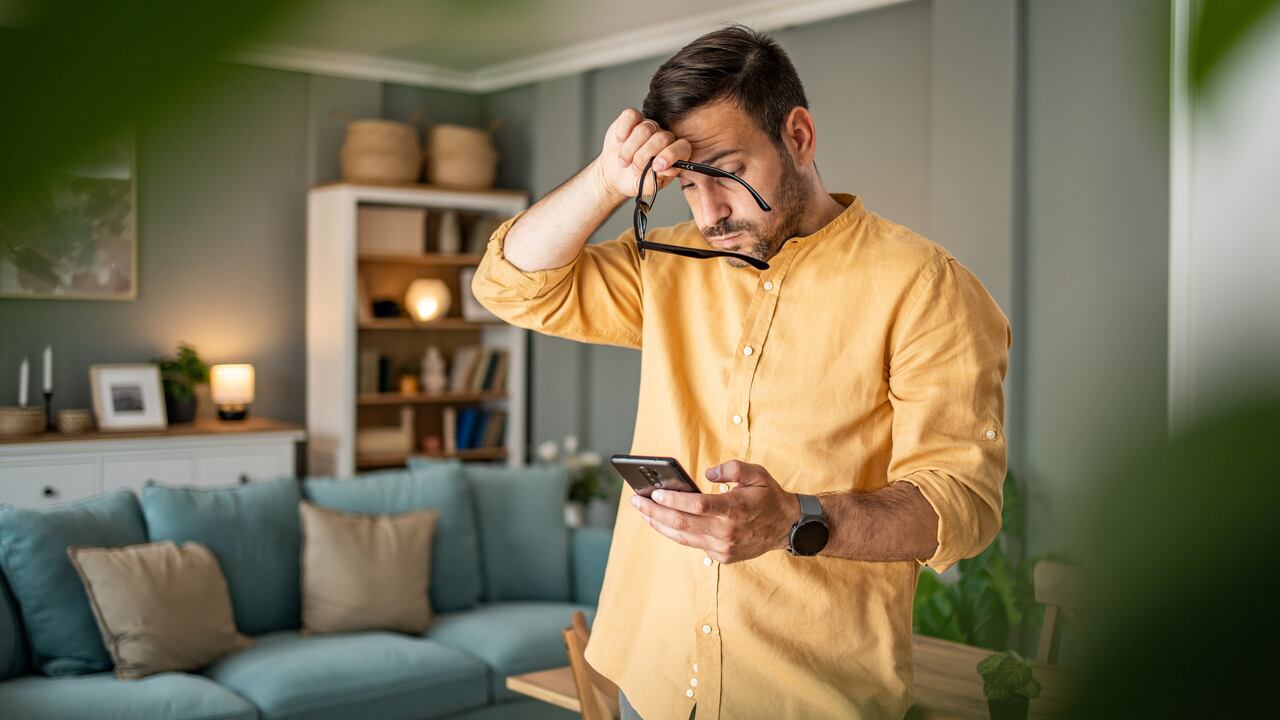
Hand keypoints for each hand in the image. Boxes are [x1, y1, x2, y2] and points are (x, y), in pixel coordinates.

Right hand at [592, 108, 691, 202]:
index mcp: (674, 154)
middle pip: (661, 138)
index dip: (670, 155)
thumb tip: (665, 169)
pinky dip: (623, 130)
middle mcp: (664, 137)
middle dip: (644, 155)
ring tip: (624, 160)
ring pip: (644, 129)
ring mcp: (649, 126)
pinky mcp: (633, 118)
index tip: (656, 167)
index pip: (682, 147)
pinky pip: (631, 116)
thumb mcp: (646, 187)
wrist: (615, 173)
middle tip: (635, 167)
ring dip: (630, 148)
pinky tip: (620, 141)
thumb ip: (657, 180)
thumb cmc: (635, 179)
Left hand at [629, 460, 802, 563]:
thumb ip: (733, 468)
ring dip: (659, 524)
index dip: (672, 500)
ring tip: (642, 511)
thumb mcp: (757, 474)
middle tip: (635, 501)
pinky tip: (662, 522)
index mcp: (734, 509)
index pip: (696, 506)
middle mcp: (727, 532)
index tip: (654, 493)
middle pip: (681, 523)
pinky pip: (693, 543)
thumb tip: (707, 474)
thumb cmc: (769, 496)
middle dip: (654, 512)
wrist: (787, 527)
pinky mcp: (722, 556)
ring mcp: (723, 548)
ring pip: (683, 537)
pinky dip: (676, 532)